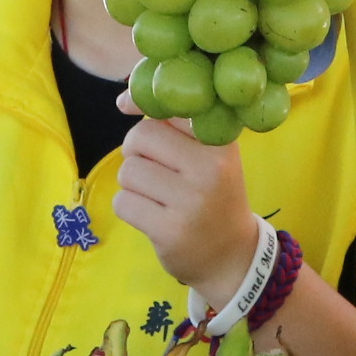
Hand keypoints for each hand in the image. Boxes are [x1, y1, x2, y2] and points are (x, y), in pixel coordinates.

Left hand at [108, 116, 259, 299]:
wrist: (232, 255)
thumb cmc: (213, 195)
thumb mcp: (210, 155)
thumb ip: (174, 124)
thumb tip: (123, 99)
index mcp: (221, 144)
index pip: (169, 108)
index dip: (143, 103)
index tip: (126, 105)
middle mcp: (210, 169)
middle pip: (140, 137)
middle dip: (135, 151)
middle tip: (152, 167)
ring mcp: (190, 202)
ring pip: (128, 171)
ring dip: (133, 183)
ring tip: (157, 195)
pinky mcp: (170, 231)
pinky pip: (123, 202)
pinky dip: (129, 207)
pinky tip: (151, 215)